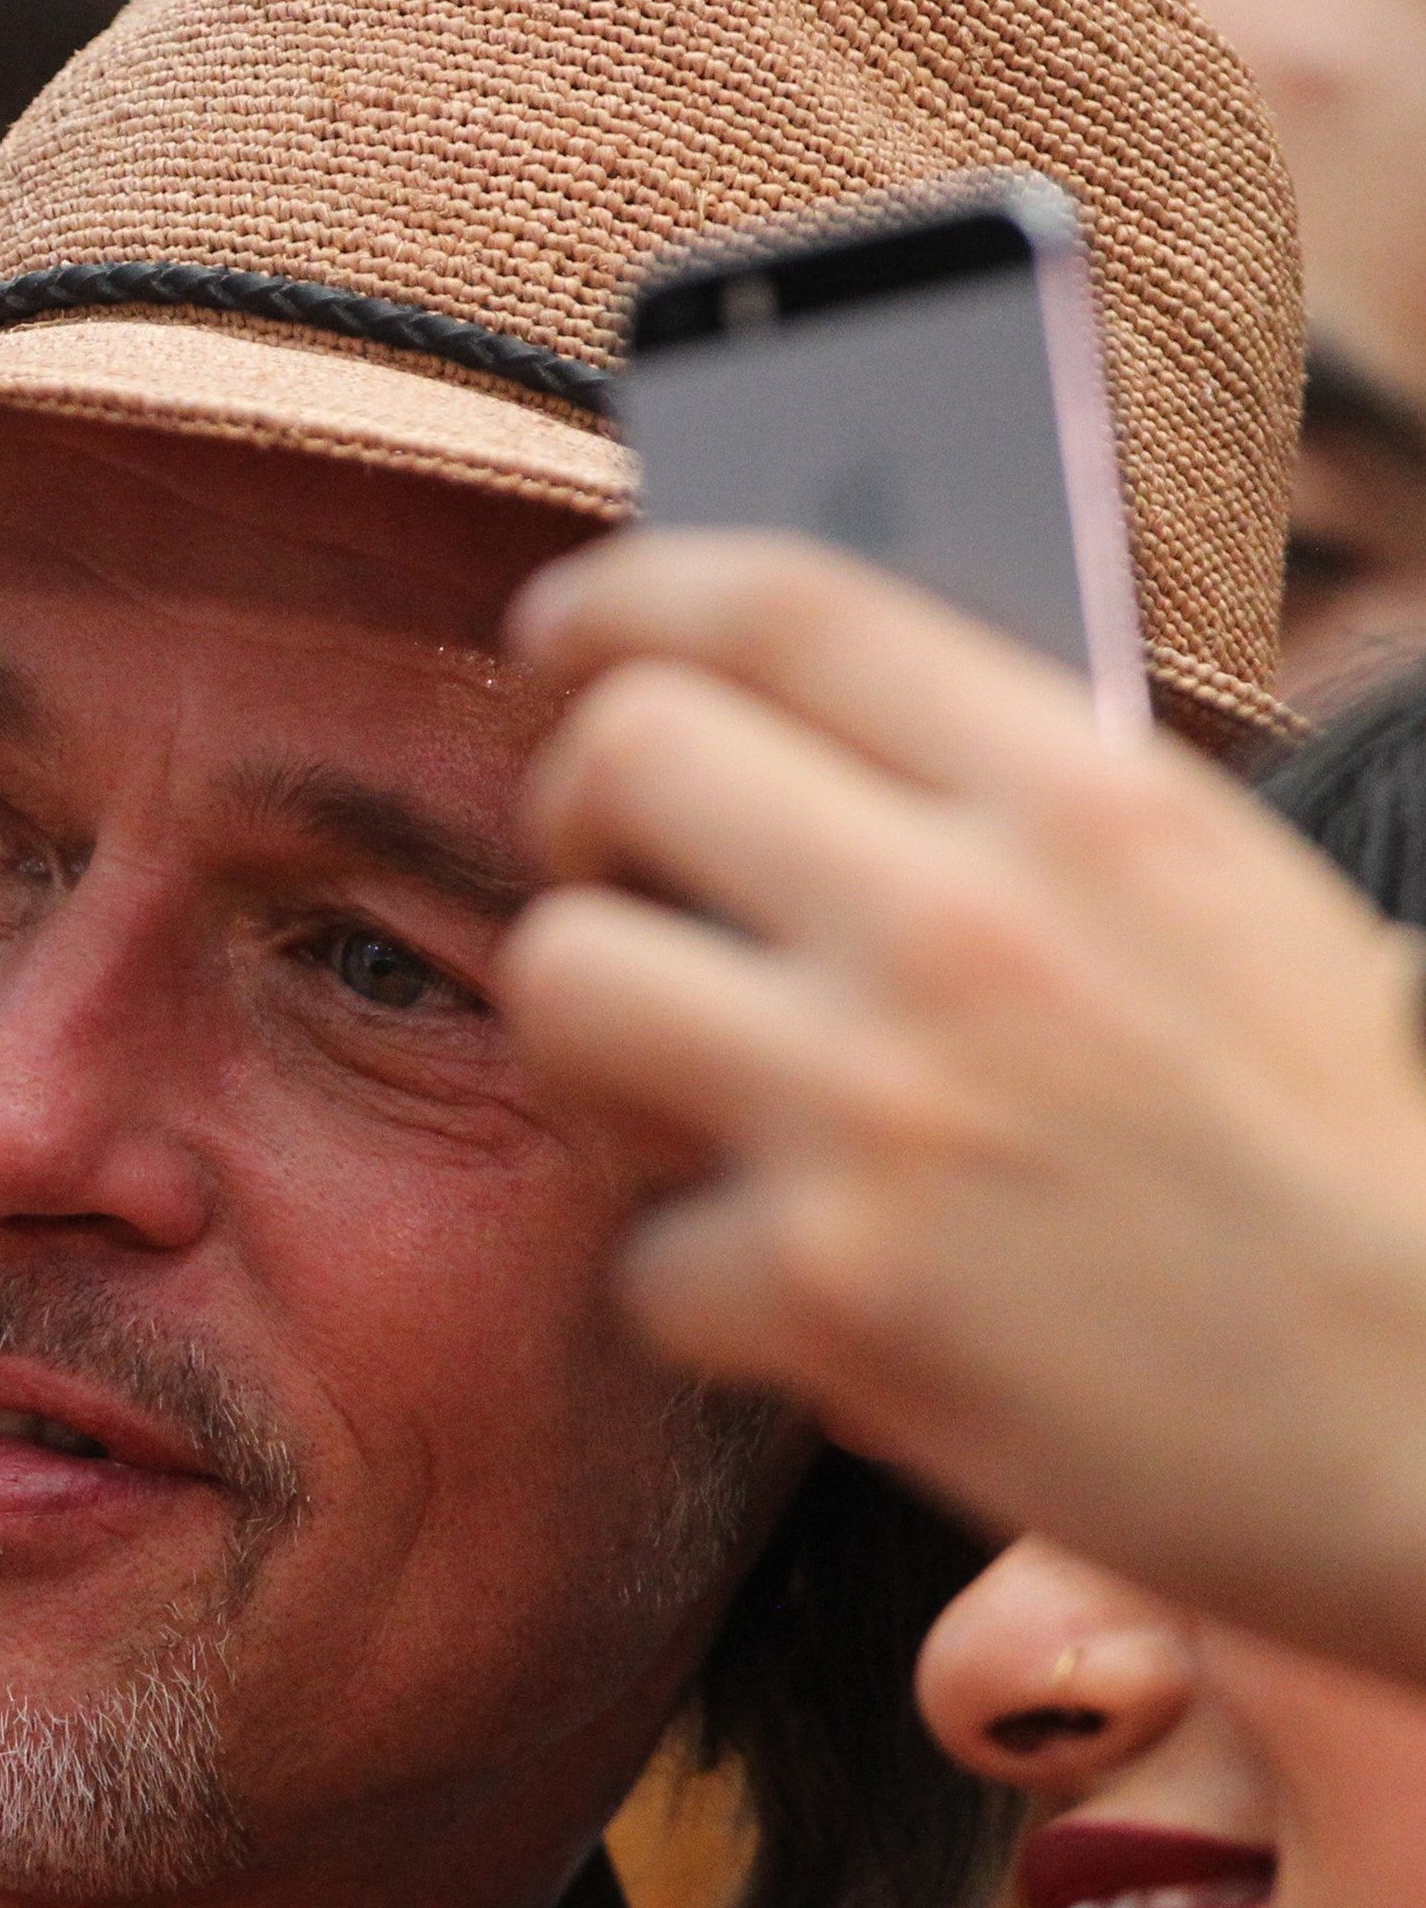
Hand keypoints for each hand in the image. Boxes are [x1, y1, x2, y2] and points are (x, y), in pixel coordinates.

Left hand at [499, 533, 1425, 1678]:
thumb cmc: (1357, 1171)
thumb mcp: (1231, 910)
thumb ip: (1026, 818)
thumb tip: (805, 748)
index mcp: (1089, 802)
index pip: (789, 607)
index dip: (632, 596)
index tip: (562, 632)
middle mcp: (965, 924)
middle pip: (623, 759)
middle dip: (577, 823)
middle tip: (620, 898)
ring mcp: (879, 1107)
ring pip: (561, 979)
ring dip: (593, 1050)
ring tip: (692, 1110)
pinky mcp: (829, 1295)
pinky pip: (640, 1256)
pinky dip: (709, 1297)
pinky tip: (821, 1311)